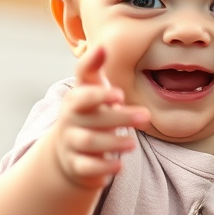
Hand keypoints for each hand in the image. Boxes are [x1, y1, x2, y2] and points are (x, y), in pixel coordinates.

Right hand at [52, 46, 149, 189]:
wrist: (67, 149)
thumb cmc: (89, 112)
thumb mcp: (90, 89)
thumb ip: (94, 68)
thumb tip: (102, 45)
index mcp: (77, 101)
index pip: (82, 95)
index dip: (99, 95)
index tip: (119, 94)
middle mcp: (70, 121)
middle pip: (92, 120)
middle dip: (119, 118)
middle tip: (146, 116)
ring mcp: (71, 143)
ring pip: (88, 143)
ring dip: (111, 143)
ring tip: (133, 144)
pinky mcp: (76, 165)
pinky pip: (86, 168)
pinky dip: (102, 169)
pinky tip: (118, 166)